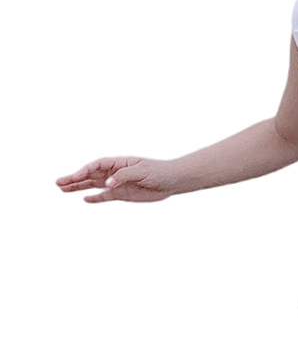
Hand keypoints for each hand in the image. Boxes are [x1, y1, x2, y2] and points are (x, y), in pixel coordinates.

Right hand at [55, 157, 176, 202]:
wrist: (173, 181)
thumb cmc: (160, 171)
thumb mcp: (143, 171)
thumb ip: (124, 175)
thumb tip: (107, 183)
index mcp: (120, 162)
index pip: (97, 165)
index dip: (84, 171)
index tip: (74, 178)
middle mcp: (116, 172)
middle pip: (91, 174)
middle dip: (75, 178)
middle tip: (58, 183)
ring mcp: (118, 183)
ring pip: (94, 185)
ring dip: (79, 187)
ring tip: (63, 189)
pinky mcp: (123, 194)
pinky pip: (105, 196)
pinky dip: (96, 198)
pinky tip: (85, 199)